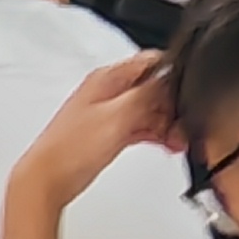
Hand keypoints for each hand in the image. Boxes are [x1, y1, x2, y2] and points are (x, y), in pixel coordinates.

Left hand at [8, 52, 173, 210]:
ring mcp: (109, 113)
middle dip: (172, 104)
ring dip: (166, 122)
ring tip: (179, 140)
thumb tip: (169, 79)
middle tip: (185, 125)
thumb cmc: (72, 147)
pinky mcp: (109, 132)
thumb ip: (145, 95)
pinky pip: (140, 126)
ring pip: (148, 109)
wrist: (50, 177)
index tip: (189, 93)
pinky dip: (155, 134)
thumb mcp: (117, 116)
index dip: (173, 74)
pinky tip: (167, 145)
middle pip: (152, 87)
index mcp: (107, 79)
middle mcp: (108, 92)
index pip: (149, 62)